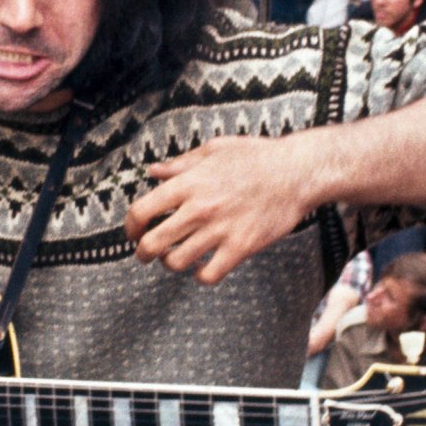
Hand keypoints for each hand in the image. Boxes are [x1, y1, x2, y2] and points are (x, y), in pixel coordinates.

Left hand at [126, 135, 320, 284]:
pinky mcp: (240, 248)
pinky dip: (201, 275)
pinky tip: (204, 266)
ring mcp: (219, 230)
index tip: (133, 233)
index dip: (130, 227)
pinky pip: (208, 275)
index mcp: (188, 183)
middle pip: (153, 244)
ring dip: (171, 264)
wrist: (296, 172)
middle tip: (146, 254)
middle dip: (143, 253)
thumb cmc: (256, 157)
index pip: (141, 212)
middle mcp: (199, 209)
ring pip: (176, 263)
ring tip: (177, 257)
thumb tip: (153, 171)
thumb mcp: (214, 150)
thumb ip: (181, 164)